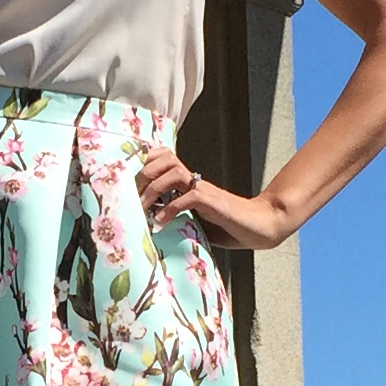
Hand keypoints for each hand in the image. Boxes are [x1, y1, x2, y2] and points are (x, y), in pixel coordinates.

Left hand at [135, 148, 291, 251]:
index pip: (164, 158)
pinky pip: (188, 198)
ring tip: (141, 209)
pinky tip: (160, 224)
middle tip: (129, 196)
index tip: (127, 182)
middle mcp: (196, 181)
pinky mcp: (214, 203)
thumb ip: (176, 218)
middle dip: (143, 175)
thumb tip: (147, 225)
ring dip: (154, 190)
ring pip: (174, 173)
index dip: (144, 163)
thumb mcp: (195, 222)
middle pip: (165, 159)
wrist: (259, 227)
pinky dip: (170, 210)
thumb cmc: (227, 226)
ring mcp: (205, 190)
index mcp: (190, 182)